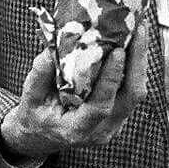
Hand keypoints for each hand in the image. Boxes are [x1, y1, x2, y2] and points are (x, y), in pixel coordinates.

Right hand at [0, 23, 149, 162]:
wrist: (41, 137)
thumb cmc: (34, 116)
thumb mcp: (30, 97)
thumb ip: (41, 74)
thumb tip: (54, 46)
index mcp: (77, 130)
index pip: (101, 106)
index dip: (110, 79)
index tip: (117, 51)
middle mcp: (101, 130)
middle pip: (131, 97)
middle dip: (137, 61)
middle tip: (139, 30)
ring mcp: (114, 125)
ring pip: (136, 92)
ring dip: (139, 61)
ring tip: (139, 32)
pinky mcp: (119, 115)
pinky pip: (132, 90)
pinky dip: (133, 67)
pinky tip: (132, 46)